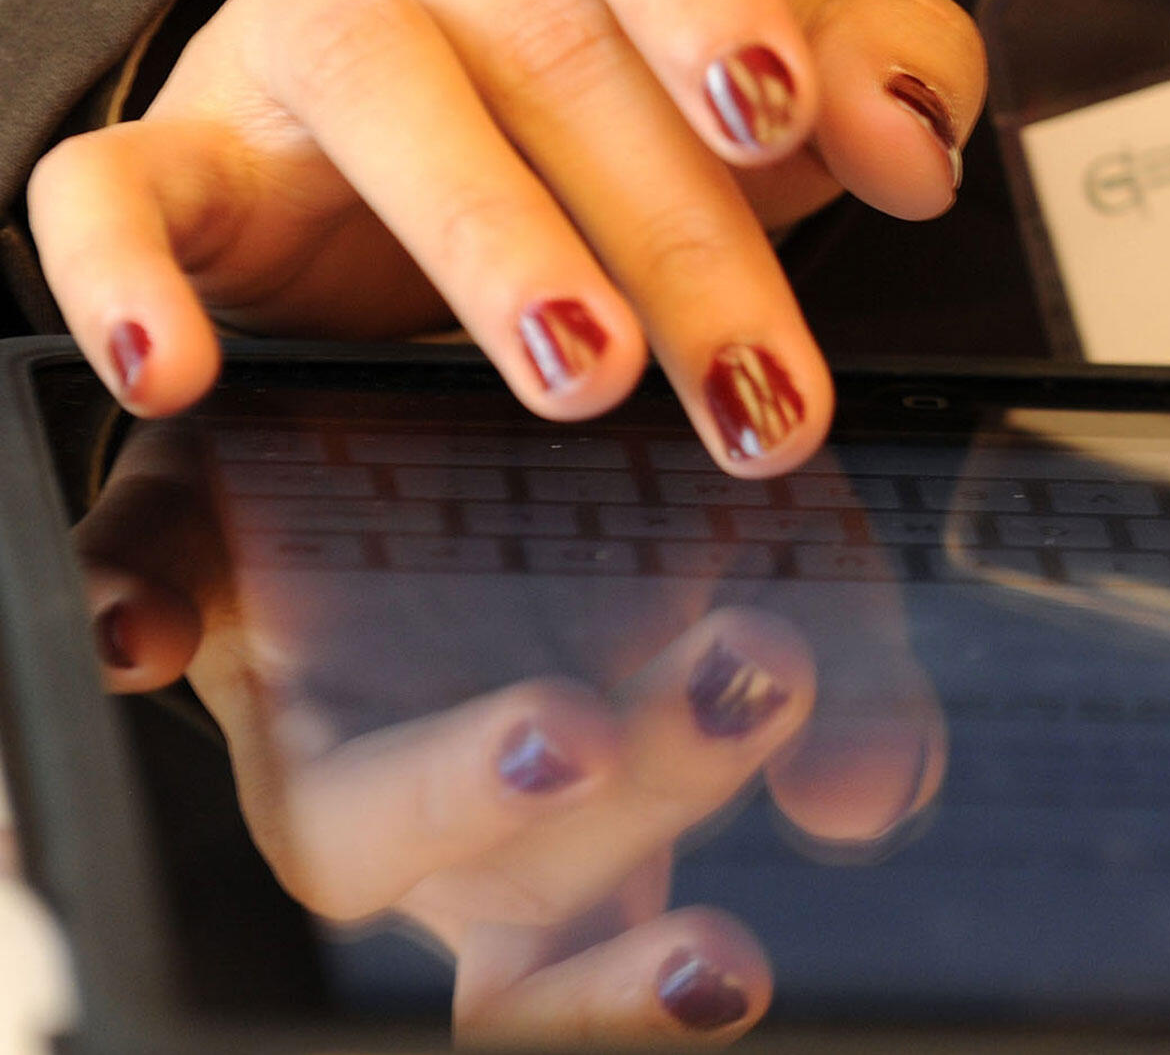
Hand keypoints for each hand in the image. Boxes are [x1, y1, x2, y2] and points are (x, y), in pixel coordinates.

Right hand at [26, 0, 982, 475]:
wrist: (473, 68)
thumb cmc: (650, 38)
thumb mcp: (799, 30)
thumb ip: (889, 62)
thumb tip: (915, 143)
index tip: (779, 116)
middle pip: (543, 37)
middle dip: (675, 233)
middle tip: (756, 386)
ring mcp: (290, 0)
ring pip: (370, 90)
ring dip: (490, 247)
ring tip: (587, 374)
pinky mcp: (189, 131)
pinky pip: (111, 181)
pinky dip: (126, 277)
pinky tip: (183, 369)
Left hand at [73, 418, 946, 1042]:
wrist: (532, 346)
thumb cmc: (667, 510)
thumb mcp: (796, 571)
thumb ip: (854, 689)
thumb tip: (870, 804)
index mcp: (558, 844)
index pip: (558, 985)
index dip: (627, 1001)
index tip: (733, 962)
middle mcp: (422, 812)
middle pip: (471, 911)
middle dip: (596, 851)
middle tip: (722, 734)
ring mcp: (309, 705)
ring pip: (332, 819)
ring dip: (447, 789)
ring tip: (575, 721)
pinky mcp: (213, 553)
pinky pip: (141, 595)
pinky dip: (133, 609)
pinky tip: (144, 637)